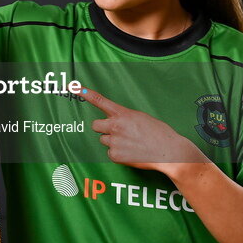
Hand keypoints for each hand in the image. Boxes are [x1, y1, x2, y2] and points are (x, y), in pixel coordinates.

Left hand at [80, 86, 206, 172]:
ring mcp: (114, 142)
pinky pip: (110, 153)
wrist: (168, 152)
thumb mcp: (142, 118)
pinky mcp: (115, 156)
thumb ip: (126, 118)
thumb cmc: (159, 133)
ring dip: (113, 142)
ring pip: (104, 140)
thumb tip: (118, 122)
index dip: (86, 93)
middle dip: (103, 128)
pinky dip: (118, 154)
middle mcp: (115, 126)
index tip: (73, 87)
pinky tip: (131, 153)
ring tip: (130, 144)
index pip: (100, 101)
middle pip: (96, 126)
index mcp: (123, 114)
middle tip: (117, 132)